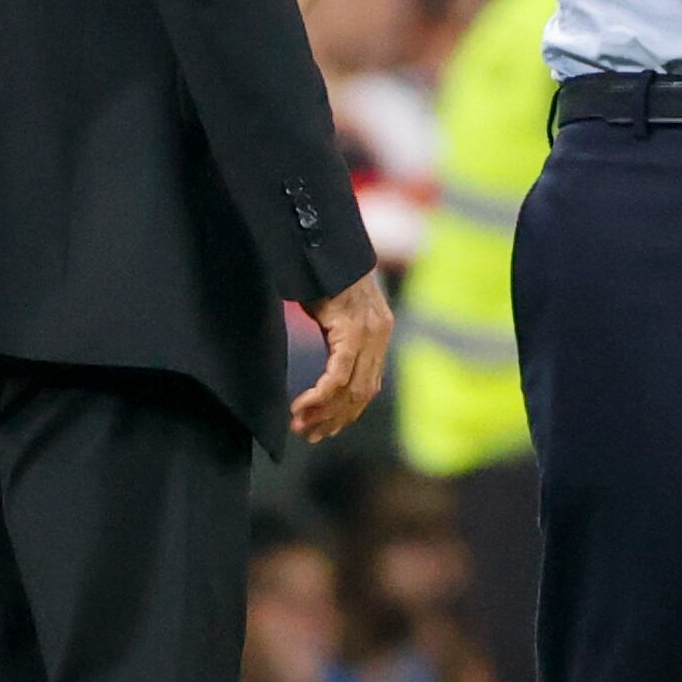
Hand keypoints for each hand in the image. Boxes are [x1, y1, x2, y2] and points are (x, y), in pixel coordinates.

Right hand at [293, 270, 393, 444]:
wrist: (324, 245)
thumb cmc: (323, 275)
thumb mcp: (336, 312)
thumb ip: (340, 339)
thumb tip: (330, 370)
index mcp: (379, 332)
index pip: (369, 386)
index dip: (347, 412)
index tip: (326, 429)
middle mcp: (379, 334)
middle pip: (361, 394)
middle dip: (334, 419)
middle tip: (309, 435)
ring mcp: (368, 333)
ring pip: (351, 389)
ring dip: (324, 413)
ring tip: (301, 426)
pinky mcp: (351, 330)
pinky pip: (337, 376)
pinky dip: (320, 396)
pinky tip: (302, 406)